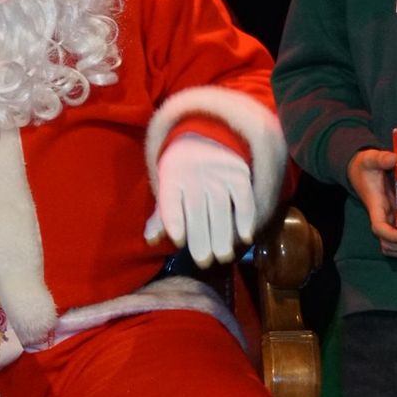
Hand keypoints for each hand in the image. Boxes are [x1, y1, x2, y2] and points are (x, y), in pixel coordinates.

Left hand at [143, 134, 254, 266]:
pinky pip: (243, 198)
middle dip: (200, 238)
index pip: (171, 202)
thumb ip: (162, 215)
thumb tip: (151, 240)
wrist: (205, 135)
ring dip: (223, 235)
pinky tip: (245, 237)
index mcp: (171, 176)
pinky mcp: (239, 173)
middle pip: (197, 210)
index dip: (174, 223)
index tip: (179, 242)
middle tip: (203, 261)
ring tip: (223, 256)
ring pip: (220, 208)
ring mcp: (218, 173)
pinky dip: (245, 219)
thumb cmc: (182, 171)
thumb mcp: (168, 185)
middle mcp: (195, 173)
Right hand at [347, 149, 396, 258]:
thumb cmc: (366, 166)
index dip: (392, 236)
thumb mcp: (370, 159)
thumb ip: (380, 158)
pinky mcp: (393, 220)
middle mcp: (380, 217)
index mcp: (375, 206)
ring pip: (391, 247)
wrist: (359, 171)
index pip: (379, 228)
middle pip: (387, 244)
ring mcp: (387, 221)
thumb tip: (393, 158)